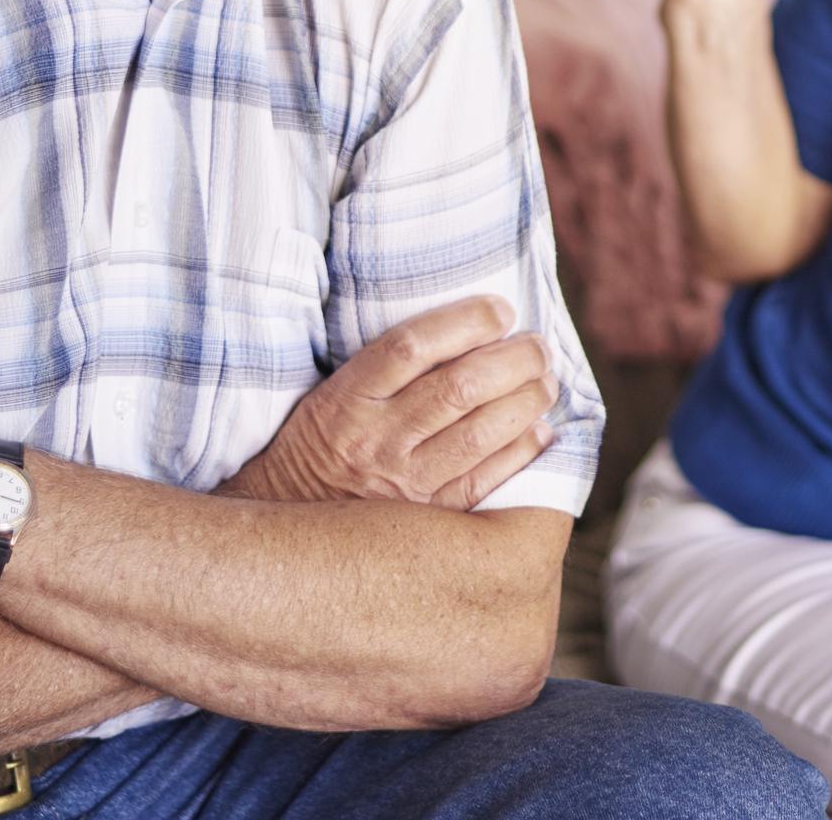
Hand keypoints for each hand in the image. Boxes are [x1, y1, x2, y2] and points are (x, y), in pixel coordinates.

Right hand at [218, 296, 559, 509]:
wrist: (285, 521)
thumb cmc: (321, 443)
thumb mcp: (333, 394)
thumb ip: (387, 366)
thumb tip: (467, 328)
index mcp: (347, 398)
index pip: (411, 347)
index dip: (464, 322)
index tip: (500, 309)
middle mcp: (375, 439)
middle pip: (457, 389)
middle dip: (512, 361)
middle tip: (538, 346)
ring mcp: (401, 483)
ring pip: (478, 434)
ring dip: (525, 402)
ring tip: (546, 382)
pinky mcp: (424, 519)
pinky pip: (483, 481)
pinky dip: (520, 452)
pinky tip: (539, 431)